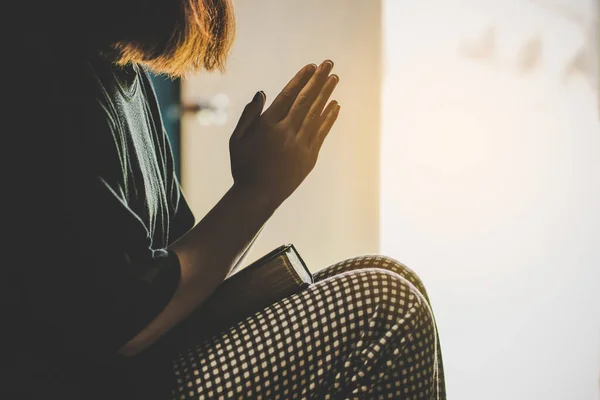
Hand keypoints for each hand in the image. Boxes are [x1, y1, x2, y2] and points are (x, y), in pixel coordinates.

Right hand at [229, 60, 340, 207]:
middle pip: (305, 100)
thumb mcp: (237, 139)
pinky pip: (321, 132)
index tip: (310, 66)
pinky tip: (335, 105)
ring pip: (316, 114)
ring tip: (335, 78)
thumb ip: (249, 115)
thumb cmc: (243, 166)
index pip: (287, 96)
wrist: (258, 196)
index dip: (300, 79)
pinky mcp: (309, 157)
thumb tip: (262, 93)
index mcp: (267, 126)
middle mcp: (286, 132)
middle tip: (329, 63)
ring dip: (326, 94)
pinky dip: (329, 117)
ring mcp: (300, 145)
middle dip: (318, 80)